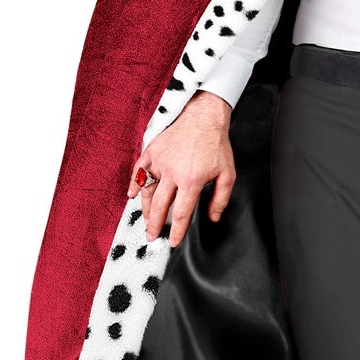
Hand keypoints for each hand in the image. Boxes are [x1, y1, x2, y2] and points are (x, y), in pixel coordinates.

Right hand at [126, 91, 236, 246]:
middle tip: (152, 237)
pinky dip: (134, 184)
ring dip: (145, 209)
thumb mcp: (227, 174)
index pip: (182, 213)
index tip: (173, 242)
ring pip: (147, 191)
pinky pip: (138, 171)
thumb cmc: (216, 145)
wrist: (203, 118)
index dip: (177, 231)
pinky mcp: (152, 152)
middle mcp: (173, 173)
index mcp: (192, 180)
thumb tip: (212, 218)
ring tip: (147, 220)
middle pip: (160, 206)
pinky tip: (132, 195)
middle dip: (155, 225)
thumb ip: (220, 199)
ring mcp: (160, 162)